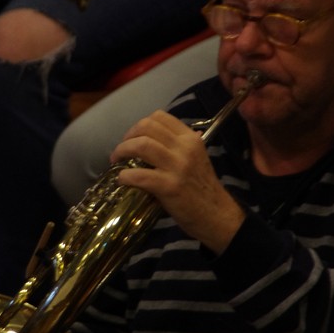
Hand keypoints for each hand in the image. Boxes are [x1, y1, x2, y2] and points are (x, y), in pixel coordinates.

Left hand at [110, 110, 245, 253]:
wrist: (216, 215)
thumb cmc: (202, 188)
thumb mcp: (197, 158)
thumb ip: (179, 146)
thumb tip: (154, 138)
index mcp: (191, 138)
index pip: (160, 117)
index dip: (140, 125)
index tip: (132, 137)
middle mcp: (185, 148)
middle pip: (147, 127)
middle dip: (127, 136)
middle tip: (121, 150)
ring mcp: (178, 166)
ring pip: (141, 145)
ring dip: (122, 151)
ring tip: (117, 161)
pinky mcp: (170, 186)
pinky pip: (139, 175)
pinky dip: (125, 176)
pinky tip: (123, 180)